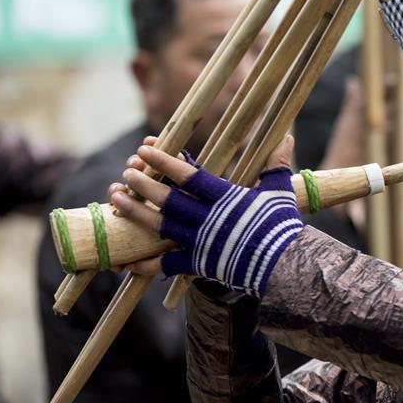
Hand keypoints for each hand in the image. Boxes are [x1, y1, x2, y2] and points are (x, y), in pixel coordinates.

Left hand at [108, 135, 300, 296]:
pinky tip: (125, 261)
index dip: (164, 161)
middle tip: (126, 171)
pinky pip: (165, 264)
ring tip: (116, 198)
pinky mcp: (198, 264)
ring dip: (135, 212)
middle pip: (167, 199)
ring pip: (159, 226)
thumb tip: (287, 137)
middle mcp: (207, 217)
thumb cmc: (282, 225)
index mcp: (225, 197)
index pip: (188, 175)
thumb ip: (276, 164)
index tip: (145, 149)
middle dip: (144, 184)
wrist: (284, 264)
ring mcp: (200, 242)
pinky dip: (145, 264)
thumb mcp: (279, 190)